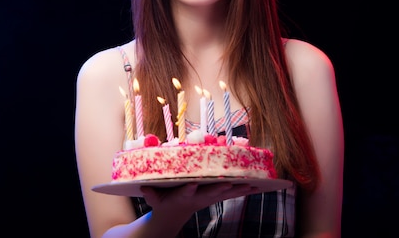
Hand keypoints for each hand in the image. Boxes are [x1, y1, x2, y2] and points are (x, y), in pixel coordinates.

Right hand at [141, 181, 257, 215]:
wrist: (173, 216)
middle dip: (221, 188)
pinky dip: (242, 189)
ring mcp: (207, 198)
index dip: (190, 189)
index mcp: (181, 197)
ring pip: (225, 193)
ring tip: (253, 184)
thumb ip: (150, 194)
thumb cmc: (162, 203)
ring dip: (238, 189)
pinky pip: (230, 193)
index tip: (193, 184)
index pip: (186, 192)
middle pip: (211, 193)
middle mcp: (197, 198)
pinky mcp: (214, 197)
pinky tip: (256, 185)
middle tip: (231, 182)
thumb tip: (143, 188)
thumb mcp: (154, 200)